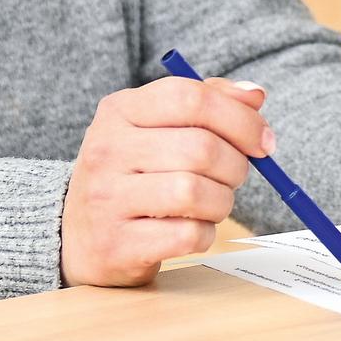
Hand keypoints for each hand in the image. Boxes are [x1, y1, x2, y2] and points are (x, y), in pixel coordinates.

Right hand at [62, 72, 272, 286]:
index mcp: (119, 111)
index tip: (263, 141)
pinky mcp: (117, 244)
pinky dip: (203, 234)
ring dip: (221, 202)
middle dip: (235, 166)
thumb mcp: (154, 127)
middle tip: (233, 177)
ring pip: (196, 192)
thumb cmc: (130, 175)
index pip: (190, 98)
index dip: (239, 119)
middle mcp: (107, 150)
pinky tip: (191, 229)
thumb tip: (255, 95)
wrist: (76, 234)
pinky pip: (187, 235)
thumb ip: (206, 103)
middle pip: (200, 148)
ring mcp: (107, 199)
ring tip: (211, 204)